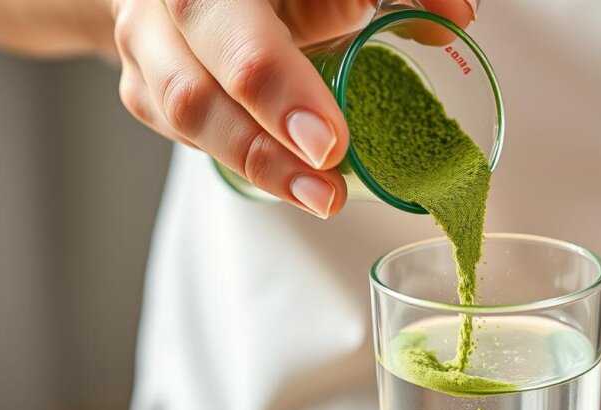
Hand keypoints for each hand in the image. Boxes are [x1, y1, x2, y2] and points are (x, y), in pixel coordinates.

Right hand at [110, 0, 476, 217]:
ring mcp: (148, 44)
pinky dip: (242, 161)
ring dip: (257, 165)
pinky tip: (289, 181)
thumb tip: (457, 16)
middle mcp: (171, 5)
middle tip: (327, 187)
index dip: (276, 84)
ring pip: (184, 113)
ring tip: (320, 198)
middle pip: (197, 83)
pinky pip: (183, 132)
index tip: (328, 142)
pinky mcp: (143, 85)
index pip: (237, 24)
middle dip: (264, 144)